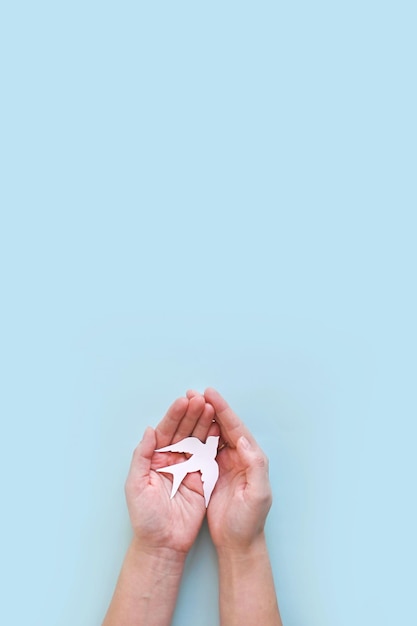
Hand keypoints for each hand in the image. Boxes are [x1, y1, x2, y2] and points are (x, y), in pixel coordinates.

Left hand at [125, 393, 215, 555]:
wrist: (163, 544)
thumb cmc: (146, 518)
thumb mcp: (135, 485)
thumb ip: (141, 456)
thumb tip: (149, 430)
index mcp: (154, 458)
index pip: (165, 431)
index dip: (174, 416)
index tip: (183, 402)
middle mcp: (172, 459)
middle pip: (183, 431)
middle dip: (191, 414)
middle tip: (200, 400)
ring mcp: (188, 467)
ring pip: (197, 440)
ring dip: (203, 424)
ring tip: (211, 408)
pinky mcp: (202, 478)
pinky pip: (208, 456)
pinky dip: (214, 442)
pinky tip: (218, 427)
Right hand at [203, 388, 272, 551]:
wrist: (238, 544)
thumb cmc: (249, 521)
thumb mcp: (258, 494)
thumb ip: (254, 464)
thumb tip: (243, 439)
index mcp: (251, 457)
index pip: (235, 427)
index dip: (223, 409)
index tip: (210, 394)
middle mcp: (239, 456)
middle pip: (223, 425)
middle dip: (209, 407)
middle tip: (194, 393)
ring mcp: (225, 463)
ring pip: (212, 433)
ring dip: (200, 418)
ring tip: (188, 403)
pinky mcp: (212, 472)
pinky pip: (203, 448)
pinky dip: (195, 435)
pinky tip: (185, 427)